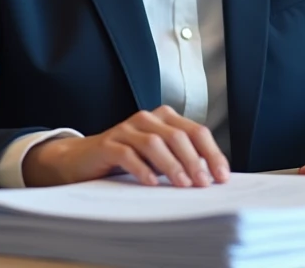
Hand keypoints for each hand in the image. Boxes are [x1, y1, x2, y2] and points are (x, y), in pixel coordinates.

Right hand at [21, 105, 230, 187]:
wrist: (82, 160)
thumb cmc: (127, 160)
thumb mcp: (158, 158)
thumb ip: (181, 160)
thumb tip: (211, 178)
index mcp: (165, 119)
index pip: (196, 132)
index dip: (212, 153)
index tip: (222, 177)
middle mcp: (147, 119)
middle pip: (178, 136)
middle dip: (194, 161)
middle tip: (203, 184)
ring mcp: (126, 129)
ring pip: (155, 143)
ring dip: (172, 165)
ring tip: (182, 184)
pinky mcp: (108, 144)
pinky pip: (128, 154)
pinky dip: (142, 169)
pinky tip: (151, 183)